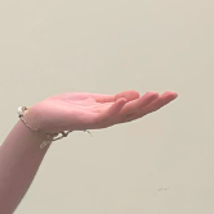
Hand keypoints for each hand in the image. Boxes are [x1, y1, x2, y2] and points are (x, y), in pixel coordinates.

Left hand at [24, 90, 177, 133]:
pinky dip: (114, 108)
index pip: (136, 108)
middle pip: (135, 112)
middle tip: (172, 94)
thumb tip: (136, 94)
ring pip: (123, 114)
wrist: (42, 117)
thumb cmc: (66, 109)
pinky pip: (103, 115)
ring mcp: (97, 120)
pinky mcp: (84, 120)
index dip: (154, 102)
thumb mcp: (93, 101)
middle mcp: (107, 118)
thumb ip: (113, 100)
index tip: (170, 93)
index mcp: (110, 112)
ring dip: (139, 105)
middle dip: (154, 104)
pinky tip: (124, 99)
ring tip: (154, 94)